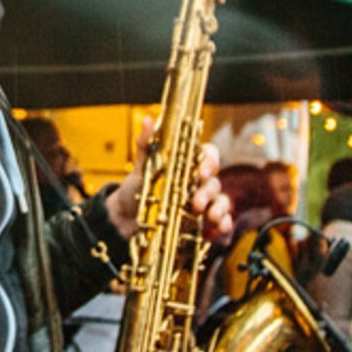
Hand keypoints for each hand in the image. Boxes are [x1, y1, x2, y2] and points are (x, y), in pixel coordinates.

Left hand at [105, 120, 232, 242]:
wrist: (128, 217)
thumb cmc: (139, 187)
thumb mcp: (141, 167)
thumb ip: (146, 144)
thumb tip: (147, 120)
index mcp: (189, 165)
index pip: (208, 155)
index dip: (209, 161)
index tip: (201, 171)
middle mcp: (200, 183)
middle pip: (214, 182)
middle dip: (207, 192)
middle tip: (196, 203)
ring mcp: (206, 203)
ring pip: (222, 201)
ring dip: (219, 209)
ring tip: (208, 218)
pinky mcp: (206, 224)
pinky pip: (223, 224)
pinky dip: (222, 227)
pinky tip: (213, 231)